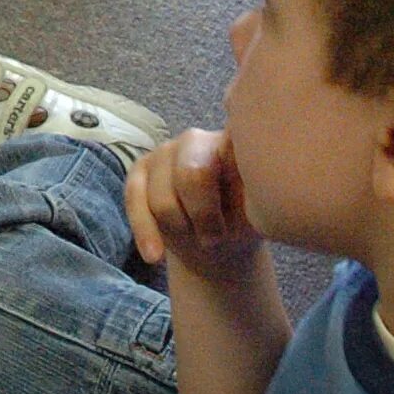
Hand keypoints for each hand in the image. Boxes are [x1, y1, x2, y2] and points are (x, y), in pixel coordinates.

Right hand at [126, 129, 263, 282]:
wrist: (216, 242)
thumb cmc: (241, 223)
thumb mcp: (259, 213)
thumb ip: (253, 191)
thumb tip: (256, 174)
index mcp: (233, 142)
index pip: (229, 144)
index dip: (224, 179)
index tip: (236, 199)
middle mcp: (197, 138)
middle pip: (192, 176)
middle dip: (203, 217)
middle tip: (217, 237)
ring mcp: (165, 151)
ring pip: (163, 200)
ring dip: (180, 229)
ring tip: (197, 236)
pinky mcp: (139, 170)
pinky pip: (134, 201)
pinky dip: (146, 233)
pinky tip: (155, 256)